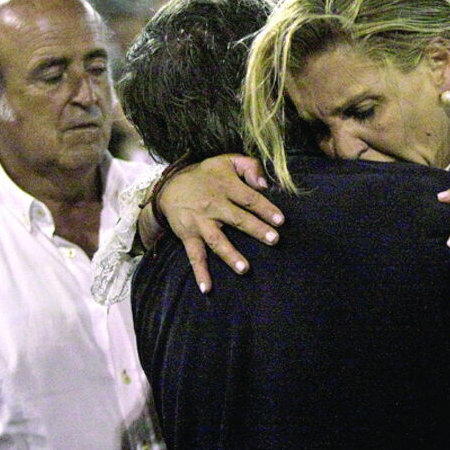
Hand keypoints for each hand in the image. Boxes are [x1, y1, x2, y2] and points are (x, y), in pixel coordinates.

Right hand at [157, 154, 283, 292]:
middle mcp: (213, 205)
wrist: (169, 186)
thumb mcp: (226, 161)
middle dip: (255, 229)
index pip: (249, 198)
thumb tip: (265, 184)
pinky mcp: (188, 236)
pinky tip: (207, 289)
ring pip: (216, 240)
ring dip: (230, 255)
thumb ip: (249, 167)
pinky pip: (194, 256)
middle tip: (273, 240)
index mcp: (225, 186)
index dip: (265, 209)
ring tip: (244, 269)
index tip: (281, 220)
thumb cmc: (206, 175)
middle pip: (237, 218)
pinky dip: (200, 273)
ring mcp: (200, 222)